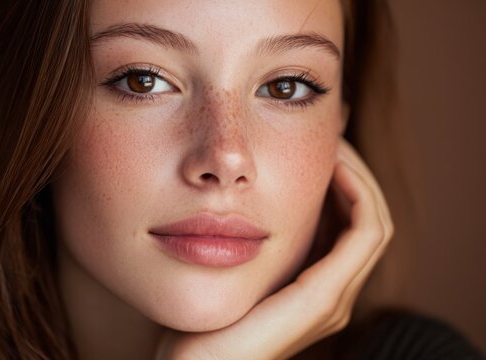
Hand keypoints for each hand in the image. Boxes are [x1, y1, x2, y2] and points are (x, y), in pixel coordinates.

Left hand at [155, 139, 393, 359]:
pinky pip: (364, 234)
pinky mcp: (322, 300)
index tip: (321, 143)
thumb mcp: (231, 266)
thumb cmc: (200, 316)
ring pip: (372, 222)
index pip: (351, 224)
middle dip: (354, 172)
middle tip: (332, 134)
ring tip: (334, 142)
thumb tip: (248, 192)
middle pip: (367, 219)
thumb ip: (251, 239)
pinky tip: (332, 166)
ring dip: (359, 177)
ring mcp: (332, 300)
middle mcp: (332, 295)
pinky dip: (358, 194)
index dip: (344, 180)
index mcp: (315, 288)